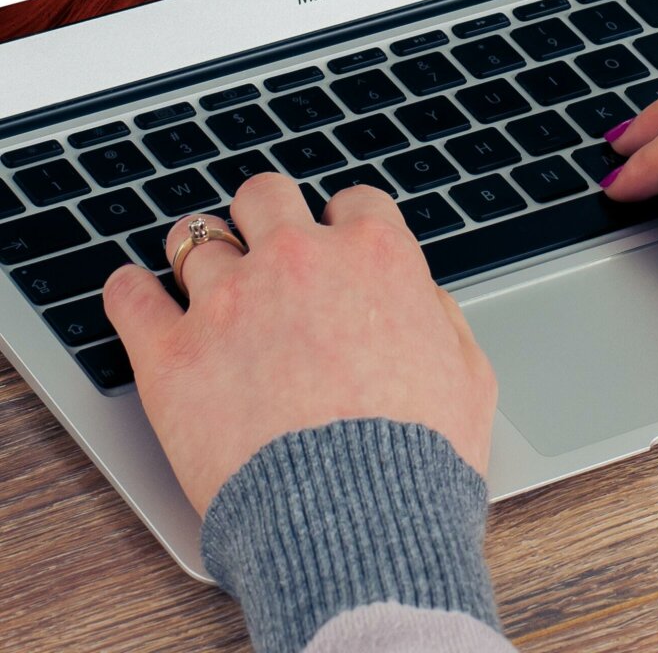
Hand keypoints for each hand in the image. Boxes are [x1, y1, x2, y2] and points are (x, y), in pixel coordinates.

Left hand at [103, 176, 496, 516]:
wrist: (358, 521)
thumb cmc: (419, 455)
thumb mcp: (468, 376)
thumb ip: (442, 320)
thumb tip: (425, 301)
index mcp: (375, 257)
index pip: (355, 202)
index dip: (345, 223)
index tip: (336, 242)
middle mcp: (299, 260)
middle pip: (266, 195)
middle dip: (266, 215)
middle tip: (263, 243)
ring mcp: (231, 301)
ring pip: (195, 240)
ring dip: (200, 256)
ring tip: (198, 278)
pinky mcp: (173, 354)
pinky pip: (130, 298)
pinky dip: (128, 291)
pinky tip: (132, 291)